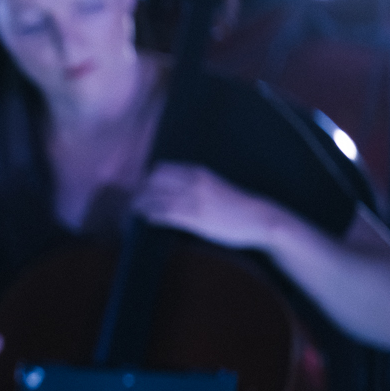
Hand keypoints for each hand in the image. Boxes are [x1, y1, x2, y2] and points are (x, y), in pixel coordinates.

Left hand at [133, 163, 278, 250]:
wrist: (258, 218)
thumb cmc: (236, 205)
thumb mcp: (214, 186)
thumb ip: (194, 184)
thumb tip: (172, 191)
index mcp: (198, 172)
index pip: (160, 169)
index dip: (146, 181)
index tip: (140, 192)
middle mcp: (193, 182)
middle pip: (151, 182)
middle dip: (138, 193)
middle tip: (131, 205)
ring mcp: (193, 200)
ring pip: (153, 198)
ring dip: (138, 207)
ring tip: (130, 217)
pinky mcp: (194, 218)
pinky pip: (163, 215)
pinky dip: (149, 217)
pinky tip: (145, 221)